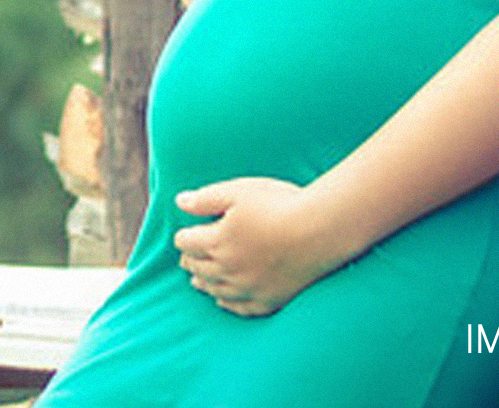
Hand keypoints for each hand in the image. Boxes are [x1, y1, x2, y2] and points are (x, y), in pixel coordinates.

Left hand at [172, 177, 359, 315]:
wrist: (320, 231)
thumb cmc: (279, 204)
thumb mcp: (238, 191)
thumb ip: (205, 199)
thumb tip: (179, 202)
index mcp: (216, 242)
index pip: (186, 243)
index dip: (183, 236)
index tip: (186, 234)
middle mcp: (227, 270)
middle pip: (197, 268)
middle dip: (190, 260)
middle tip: (187, 257)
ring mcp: (247, 288)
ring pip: (214, 290)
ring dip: (203, 283)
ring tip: (197, 281)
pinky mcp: (268, 300)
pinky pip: (239, 308)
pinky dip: (227, 303)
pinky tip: (223, 300)